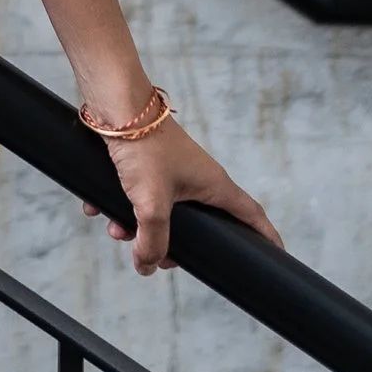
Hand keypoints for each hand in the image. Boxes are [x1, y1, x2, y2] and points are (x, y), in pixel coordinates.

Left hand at [84, 117, 281, 276]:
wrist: (114, 105)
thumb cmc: (144, 146)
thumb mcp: (150, 203)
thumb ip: (152, 240)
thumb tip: (147, 267)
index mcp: (214, 185)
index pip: (250, 215)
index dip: (265, 236)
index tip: (274, 254)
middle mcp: (197, 178)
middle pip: (197, 224)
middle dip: (173, 245)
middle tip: (155, 257)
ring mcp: (172, 170)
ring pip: (160, 212)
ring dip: (137, 226)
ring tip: (116, 229)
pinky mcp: (147, 164)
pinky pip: (136, 195)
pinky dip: (119, 205)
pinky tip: (97, 208)